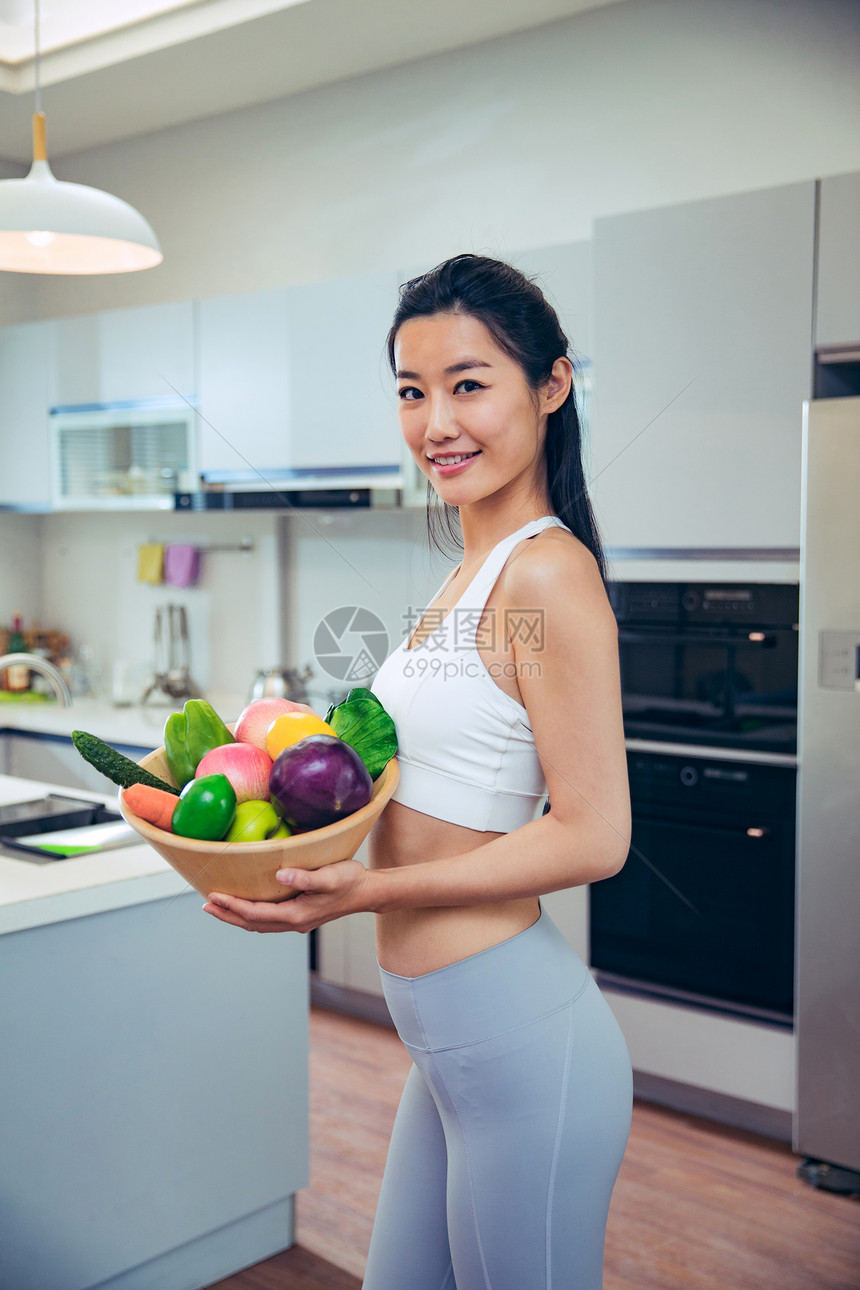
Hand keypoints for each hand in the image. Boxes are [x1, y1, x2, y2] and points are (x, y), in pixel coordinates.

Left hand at [202, 858, 372, 933]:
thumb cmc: (350, 880)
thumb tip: (279, 876)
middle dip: (227, 915)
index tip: (213, 896)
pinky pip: (269, 921)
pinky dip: (252, 916)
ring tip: (219, 908)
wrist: (368, 892)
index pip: (255, 913)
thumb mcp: (328, 876)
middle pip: (252, 924)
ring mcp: (297, 922)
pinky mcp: (301, 917)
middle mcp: (293, 923)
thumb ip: (304, 877)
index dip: (232, 906)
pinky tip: (248, 907)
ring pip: (259, 925)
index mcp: (296, 915)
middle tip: (206, 905)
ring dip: (237, 918)